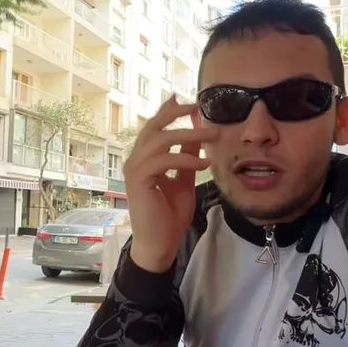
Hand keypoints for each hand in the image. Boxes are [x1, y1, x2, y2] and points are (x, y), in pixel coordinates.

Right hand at [123, 99, 216, 272]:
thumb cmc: (169, 216)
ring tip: (213, 135)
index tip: (188, 102)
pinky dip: (186, 158)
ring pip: (161, 140)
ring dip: (190, 135)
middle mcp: (136, 160)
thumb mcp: (184, 180)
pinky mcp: (139, 180)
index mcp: (145, 159)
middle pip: (154, 127)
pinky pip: (164, 160)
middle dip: (175, 114)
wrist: (159, 244)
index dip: (169, 112)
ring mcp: (135, 169)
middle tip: (197, 106)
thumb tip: (197, 135)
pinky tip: (204, 164)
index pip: (155, 128)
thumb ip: (188, 157)